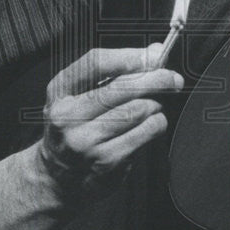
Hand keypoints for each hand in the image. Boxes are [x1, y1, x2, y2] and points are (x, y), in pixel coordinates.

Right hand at [37, 44, 182, 197]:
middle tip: (173, 78)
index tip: (155, 55)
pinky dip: (156, 124)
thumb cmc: (75, 127)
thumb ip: (114, 72)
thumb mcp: (80, 94)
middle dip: (155, 79)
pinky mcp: (107, 162)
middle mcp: (68, 116)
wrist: (57, 177)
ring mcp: (86, 142)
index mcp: (59, 92)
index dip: (130, 56)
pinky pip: (146, 132)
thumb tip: (155, 52)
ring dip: (155, 104)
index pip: (96, 63)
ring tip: (153, 105)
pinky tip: (150, 124)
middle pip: (122, 88)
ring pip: (138, 110)